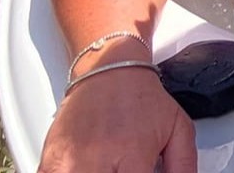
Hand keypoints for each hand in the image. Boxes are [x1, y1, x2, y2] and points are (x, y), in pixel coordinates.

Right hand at [38, 65, 197, 172]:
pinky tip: (83, 168)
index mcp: (132, 153)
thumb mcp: (177, 128)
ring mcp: (70, 160)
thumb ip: (183, 163)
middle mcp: (98, 158)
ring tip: (107, 167)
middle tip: (122, 170)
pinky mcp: (50, 158)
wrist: (109, 70)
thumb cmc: (142, 99)